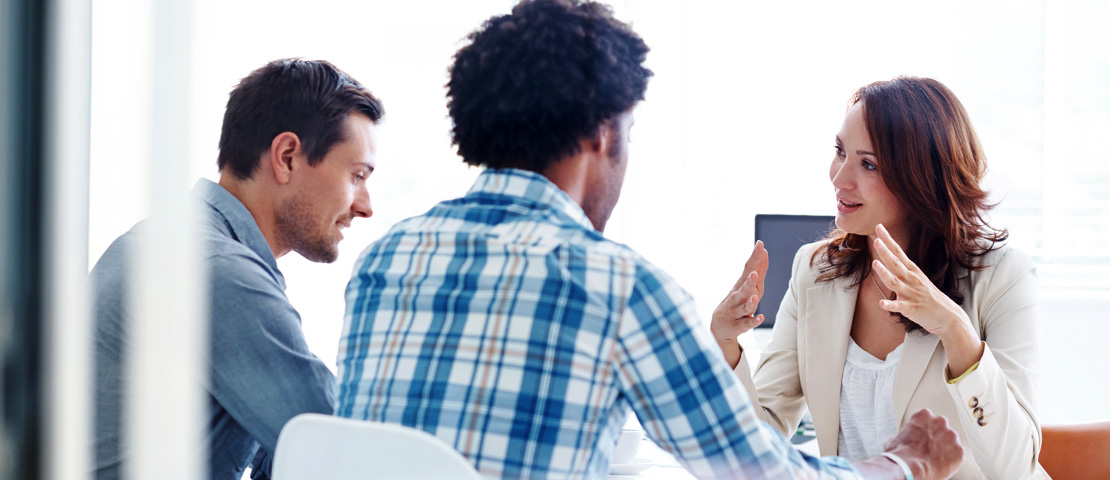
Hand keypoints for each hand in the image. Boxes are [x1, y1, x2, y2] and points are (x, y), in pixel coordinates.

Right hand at [710, 241, 767, 366]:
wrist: (719, 326)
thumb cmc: (737, 302)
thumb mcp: (749, 286)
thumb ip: (759, 270)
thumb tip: (765, 252)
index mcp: (741, 285)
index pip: (748, 269)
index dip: (754, 258)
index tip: (760, 244)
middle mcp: (737, 297)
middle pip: (743, 288)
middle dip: (749, 281)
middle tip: (754, 272)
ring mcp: (737, 311)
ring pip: (744, 306)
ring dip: (749, 302)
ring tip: (754, 297)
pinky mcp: (738, 325)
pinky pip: (746, 324)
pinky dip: (753, 321)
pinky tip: (759, 318)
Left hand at [871, 224, 983, 373]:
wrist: (949, 317)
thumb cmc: (930, 298)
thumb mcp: (917, 280)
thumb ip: (901, 272)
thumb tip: (886, 260)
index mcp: (913, 272)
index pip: (898, 252)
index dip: (889, 240)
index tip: (879, 226)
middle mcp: (912, 280)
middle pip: (896, 264)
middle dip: (886, 252)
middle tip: (876, 240)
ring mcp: (912, 294)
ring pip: (895, 282)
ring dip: (885, 273)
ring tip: (875, 264)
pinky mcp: (912, 309)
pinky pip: (900, 306)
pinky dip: (890, 305)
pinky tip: (881, 304)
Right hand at [881, 409, 963, 479]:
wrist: (908, 467)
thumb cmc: (900, 454)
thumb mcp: (894, 438)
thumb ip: (905, 434)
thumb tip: (904, 438)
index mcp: (923, 415)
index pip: (929, 419)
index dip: (926, 430)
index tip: (923, 438)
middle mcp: (940, 421)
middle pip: (942, 428)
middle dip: (938, 437)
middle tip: (930, 448)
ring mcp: (951, 436)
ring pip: (952, 442)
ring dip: (946, 449)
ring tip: (935, 459)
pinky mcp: (959, 450)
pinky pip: (958, 455)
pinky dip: (952, 460)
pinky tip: (941, 465)